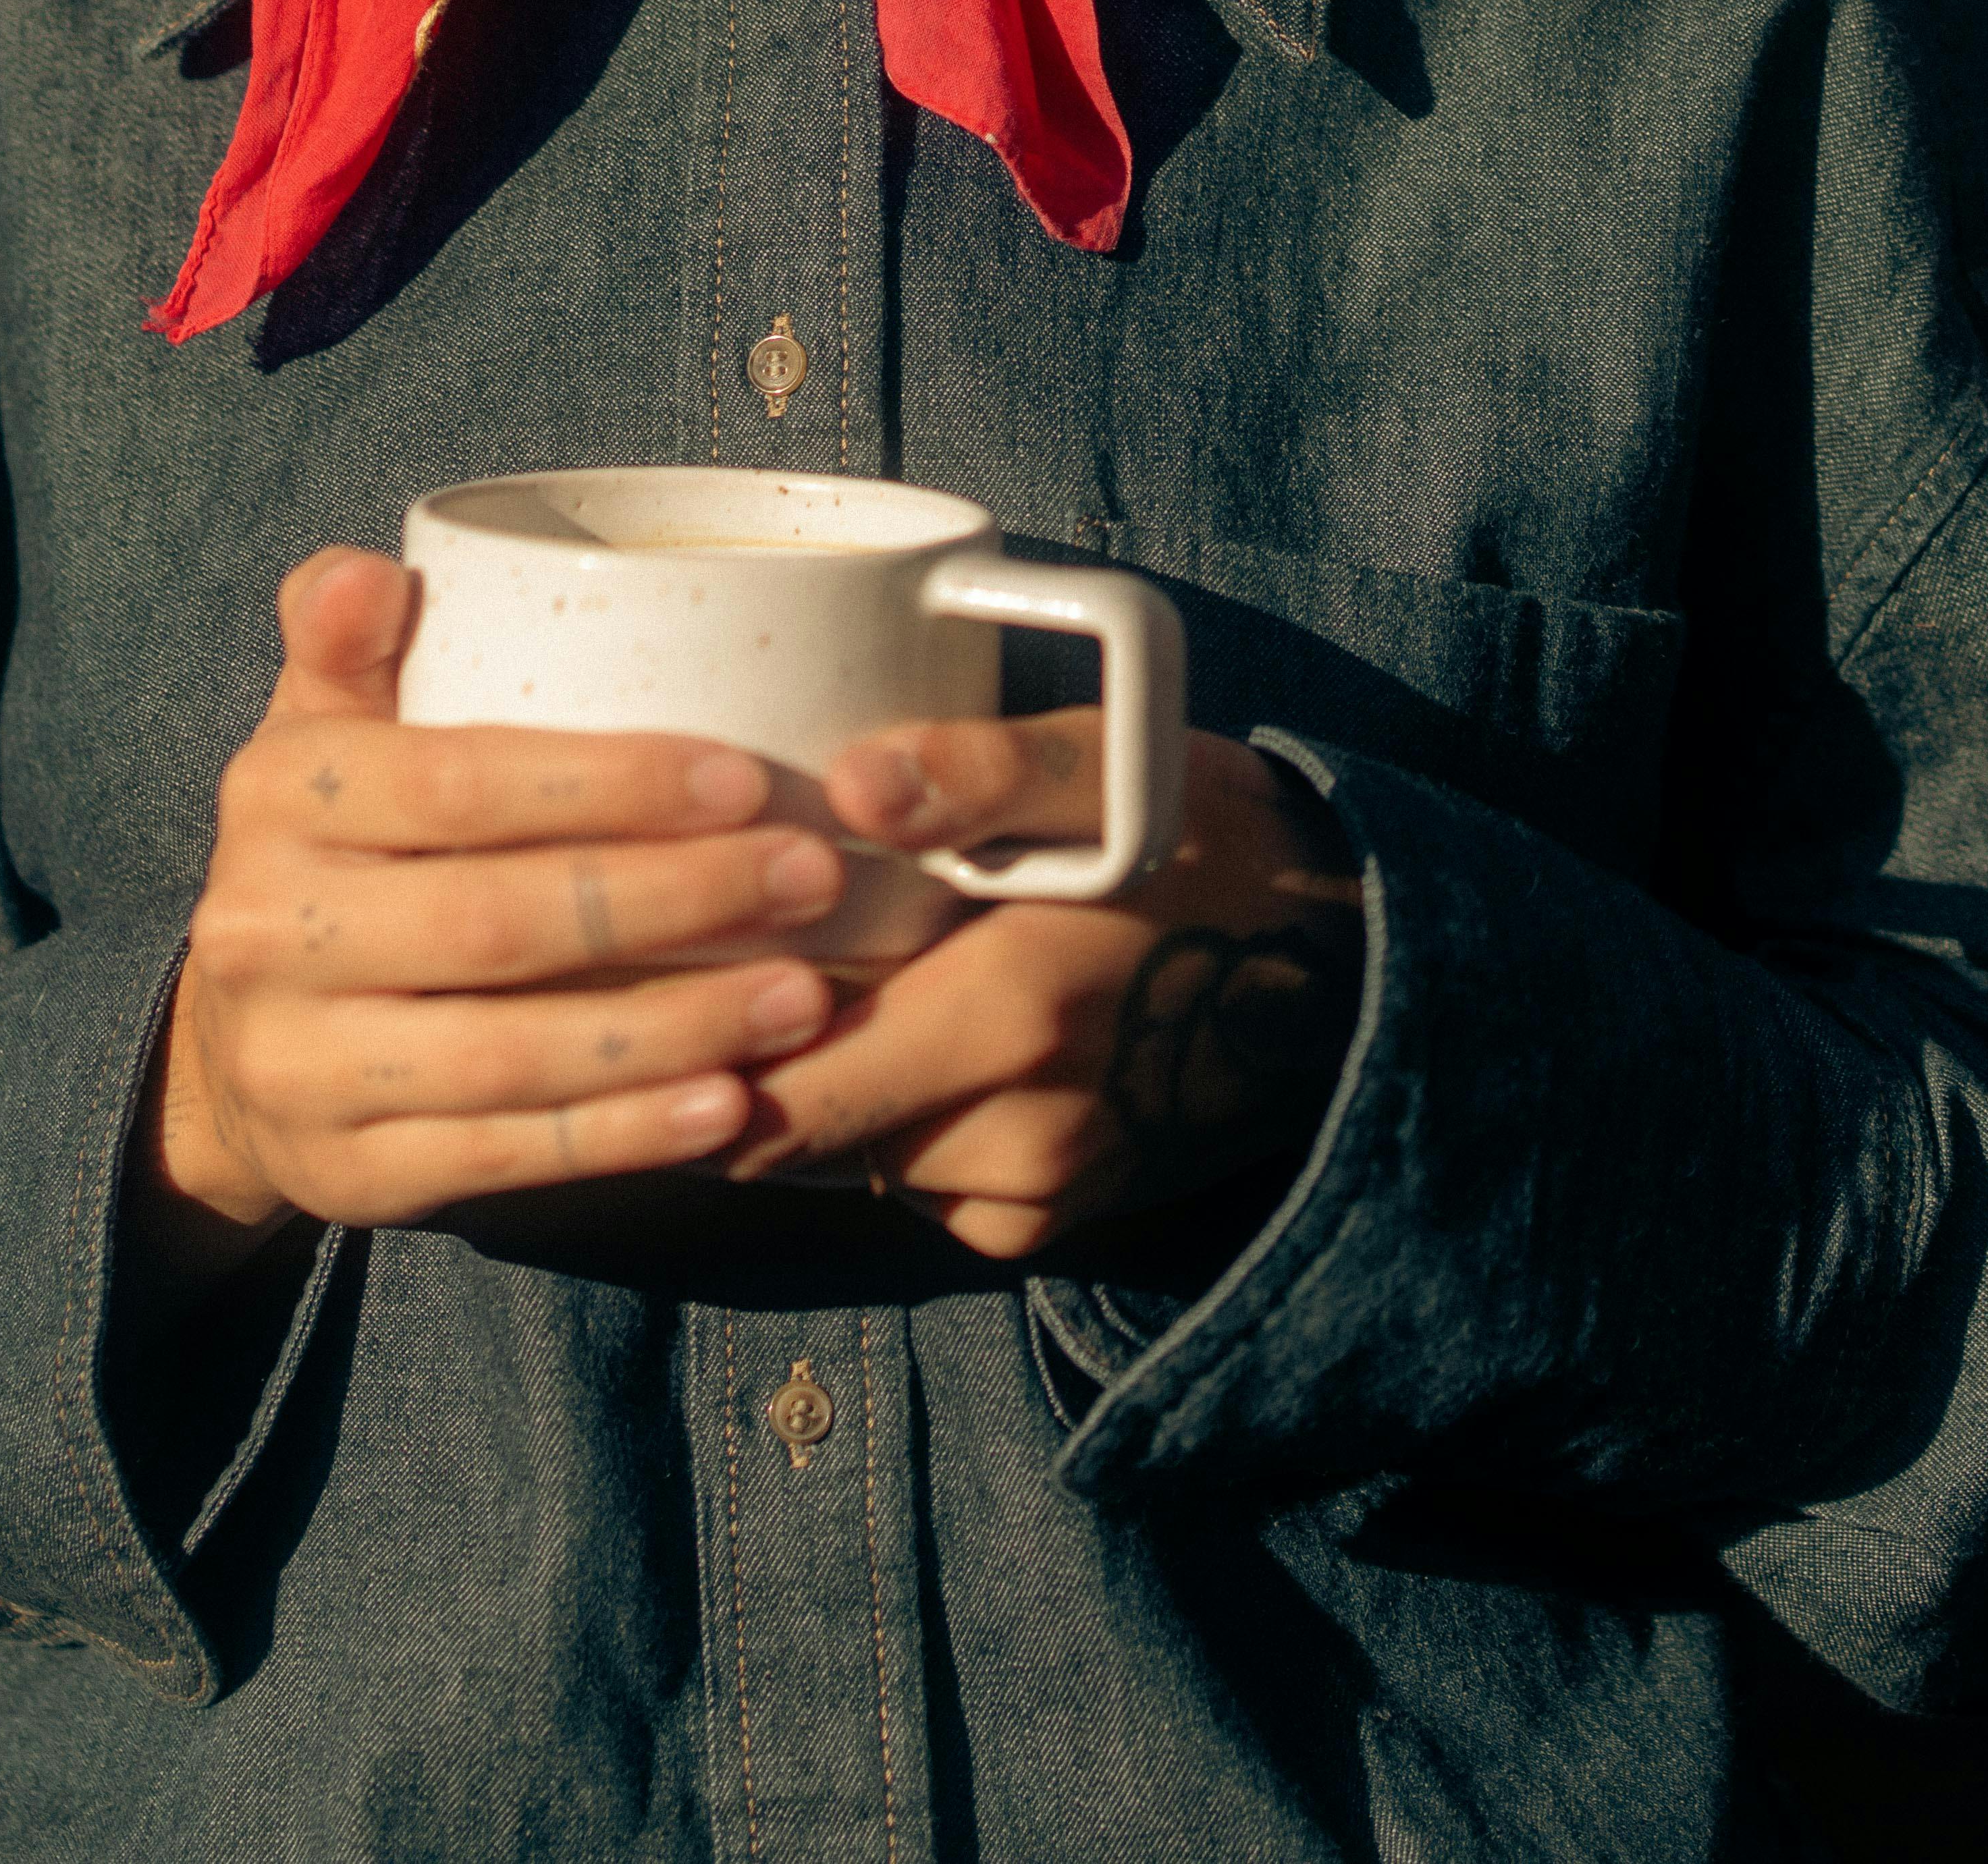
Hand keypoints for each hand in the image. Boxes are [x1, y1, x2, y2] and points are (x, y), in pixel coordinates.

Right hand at [128, 548, 867, 1288]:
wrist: (234, 1054)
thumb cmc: (340, 850)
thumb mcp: (322, 730)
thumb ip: (348, 639)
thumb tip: (378, 571)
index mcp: (278, 797)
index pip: (457, 784)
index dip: (609, 785)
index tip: (749, 776)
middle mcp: (266, 934)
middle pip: (497, 921)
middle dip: (674, 900)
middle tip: (815, 876)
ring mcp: (300, 1067)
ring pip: (511, 1053)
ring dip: (676, 1028)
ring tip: (805, 996)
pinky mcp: (347, 1176)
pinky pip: (505, 1156)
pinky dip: (625, 1135)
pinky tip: (729, 1103)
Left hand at [726, 713, 1362, 1259]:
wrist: (1348, 975)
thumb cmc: (1215, 846)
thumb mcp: (1116, 767)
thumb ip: (983, 767)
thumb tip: (853, 781)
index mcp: (1008, 1010)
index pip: (771, 1071)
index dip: (684, 1030)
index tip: (639, 966)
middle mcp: (1014, 1128)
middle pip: (786, 1133)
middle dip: (722, 1070)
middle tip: (675, 985)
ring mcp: (1033, 1187)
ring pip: (845, 1157)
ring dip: (805, 1093)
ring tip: (792, 997)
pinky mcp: (1049, 1220)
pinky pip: (917, 1181)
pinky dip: (885, 1126)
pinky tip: (902, 1046)